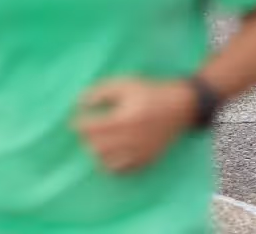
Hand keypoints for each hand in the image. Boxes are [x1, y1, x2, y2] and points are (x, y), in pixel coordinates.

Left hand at [75, 78, 195, 173]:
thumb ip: (99, 92)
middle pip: (97, 147)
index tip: (74, 120)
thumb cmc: (150, 92)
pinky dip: (111, 164)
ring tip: (97, 142)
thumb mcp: (123, 84)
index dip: (79, 124)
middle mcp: (131, 140)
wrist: (181, 106)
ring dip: (97, 153)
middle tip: (86, 130)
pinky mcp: (147, 160)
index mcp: (124, 119)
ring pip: (107, 163)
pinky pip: (123, 170)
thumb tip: (80, 103)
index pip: (92, 129)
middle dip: (86, 139)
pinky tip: (110, 153)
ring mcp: (140, 153)